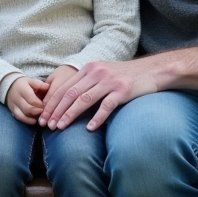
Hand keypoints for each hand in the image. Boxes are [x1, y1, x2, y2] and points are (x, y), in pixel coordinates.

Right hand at [6, 77, 48, 124]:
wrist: (10, 87)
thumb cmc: (24, 84)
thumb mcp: (31, 81)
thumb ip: (39, 84)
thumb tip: (48, 87)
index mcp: (22, 89)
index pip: (32, 100)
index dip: (41, 105)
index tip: (47, 105)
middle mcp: (17, 98)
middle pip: (28, 109)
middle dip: (39, 112)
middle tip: (45, 111)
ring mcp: (14, 106)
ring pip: (23, 115)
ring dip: (34, 117)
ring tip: (40, 116)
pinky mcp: (12, 111)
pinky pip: (20, 118)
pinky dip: (27, 121)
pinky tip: (34, 120)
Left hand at [39, 59, 160, 131]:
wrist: (153, 70)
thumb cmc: (126, 75)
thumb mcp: (104, 72)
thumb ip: (88, 81)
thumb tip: (68, 99)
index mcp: (90, 68)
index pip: (65, 87)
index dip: (52, 103)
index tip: (44, 117)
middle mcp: (97, 72)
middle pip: (71, 94)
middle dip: (56, 110)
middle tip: (47, 125)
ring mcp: (110, 81)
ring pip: (84, 99)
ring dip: (69, 115)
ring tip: (60, 127)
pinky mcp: (123, 90)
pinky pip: (106, 106)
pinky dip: (97, 118)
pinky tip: (90, 129)